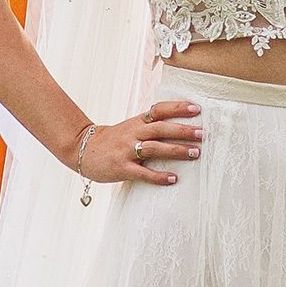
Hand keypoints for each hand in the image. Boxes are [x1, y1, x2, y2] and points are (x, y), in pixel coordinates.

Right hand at [70, 98, 202, 187]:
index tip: (197, 108)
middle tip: (202, 134)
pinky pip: (143, 173)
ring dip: (176, 150)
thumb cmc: (113, 140)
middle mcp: (133, 133)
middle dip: (183, 130)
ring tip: (195, 153)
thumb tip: (180, 125)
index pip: (159, 110)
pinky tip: (173, 178)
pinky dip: (159, 176)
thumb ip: (151, 126)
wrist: (82, 149)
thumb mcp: (131, 127)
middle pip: (161, 128)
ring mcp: (127, 150)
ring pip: (154, 148)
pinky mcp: (122, 168)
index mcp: (137, 121)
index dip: (178, 108)